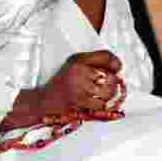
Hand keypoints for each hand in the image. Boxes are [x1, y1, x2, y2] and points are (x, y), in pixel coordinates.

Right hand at [1, 51, 121, 130]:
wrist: (43, 100)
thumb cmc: (61, 83)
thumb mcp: (73, 65)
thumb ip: (94, 61)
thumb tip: (118, 66)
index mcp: (77, 60)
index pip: (105, 56)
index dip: (115, 63)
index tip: (116, 68)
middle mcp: (78, 71)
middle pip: (109, 75)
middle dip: (113, 82)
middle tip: (108, 85)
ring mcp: (79, 87)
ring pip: (108, 91)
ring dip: (109, 94)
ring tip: (103, 94)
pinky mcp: (79, 102)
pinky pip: (101, 104)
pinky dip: (101, 105)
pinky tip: (95, 102)